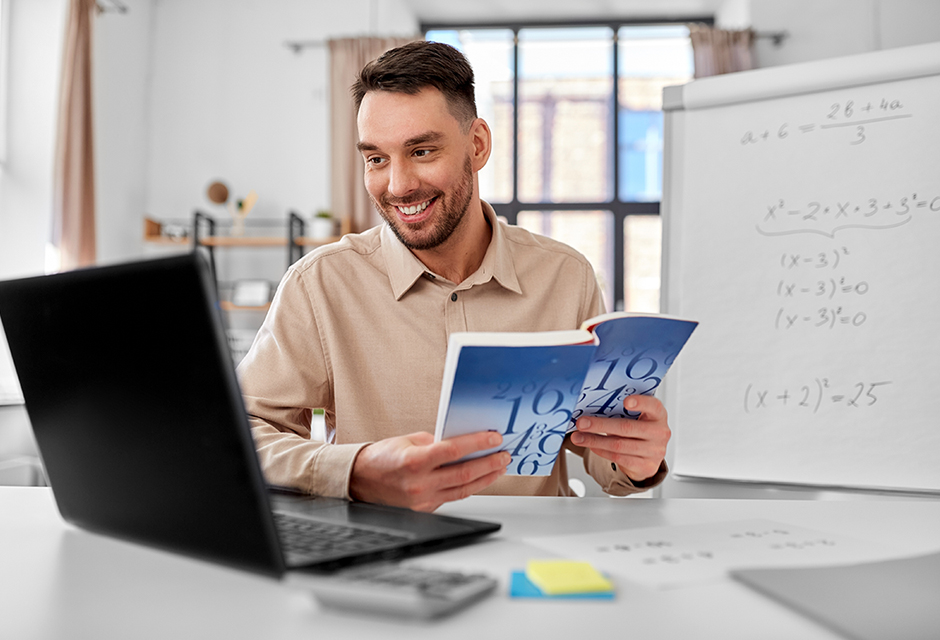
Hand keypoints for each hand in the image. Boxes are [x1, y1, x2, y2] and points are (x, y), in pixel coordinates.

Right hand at [349, 431, 510, 511]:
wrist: (359, 480)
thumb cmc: (381, 458)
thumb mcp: (408, 440)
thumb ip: (436, 441)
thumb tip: (462, 441)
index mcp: (414, 461)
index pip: (454, 450)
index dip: (478, 443)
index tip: (494, 437)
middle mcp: (419, 483)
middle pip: (464, 473)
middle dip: (489, 463)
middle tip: (504, 455)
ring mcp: (422, 500)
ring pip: (463, 490)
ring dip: (485, 478)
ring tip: (499, 467)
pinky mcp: (425, 509)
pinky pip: (452, 497)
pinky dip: (469, 487)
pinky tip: (480, 478)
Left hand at [569, 395, 669, 482]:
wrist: (649, 455)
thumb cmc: (639, 429)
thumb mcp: (638, 417)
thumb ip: (623, 411)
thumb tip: (593, 408)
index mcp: (658, 415)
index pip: (653, 406)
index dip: (640, 403)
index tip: (626, 401)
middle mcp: (660, 433)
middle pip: (626, 427)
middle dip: (600, 425)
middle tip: (582, 423)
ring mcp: (655, 451)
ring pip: (619, 445)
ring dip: (594, 441)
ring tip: (578, 437)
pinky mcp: (646, 466)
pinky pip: (618, 458)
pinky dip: (601, 451)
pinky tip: (591, 446)